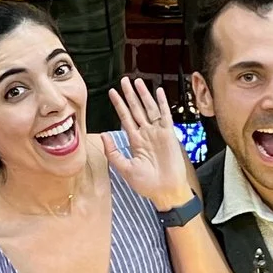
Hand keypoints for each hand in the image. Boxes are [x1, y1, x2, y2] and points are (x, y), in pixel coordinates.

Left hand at [104, 77, 196, 212]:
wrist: (165, 191)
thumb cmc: (147, 184)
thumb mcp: (125, 168)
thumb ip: (113, 152)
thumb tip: (103, 135)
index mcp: (135, 141)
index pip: (125, 118)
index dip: (119, 105)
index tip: (112, 93)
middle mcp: (146, 134)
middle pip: (136, 109)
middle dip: (130, 95)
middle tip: (124, 81)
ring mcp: (157, 133)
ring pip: (149, 109)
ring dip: (143, 95)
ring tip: (137, 82)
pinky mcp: (169, 135)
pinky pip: (165, 115)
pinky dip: (162, 103)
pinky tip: (159, 92)